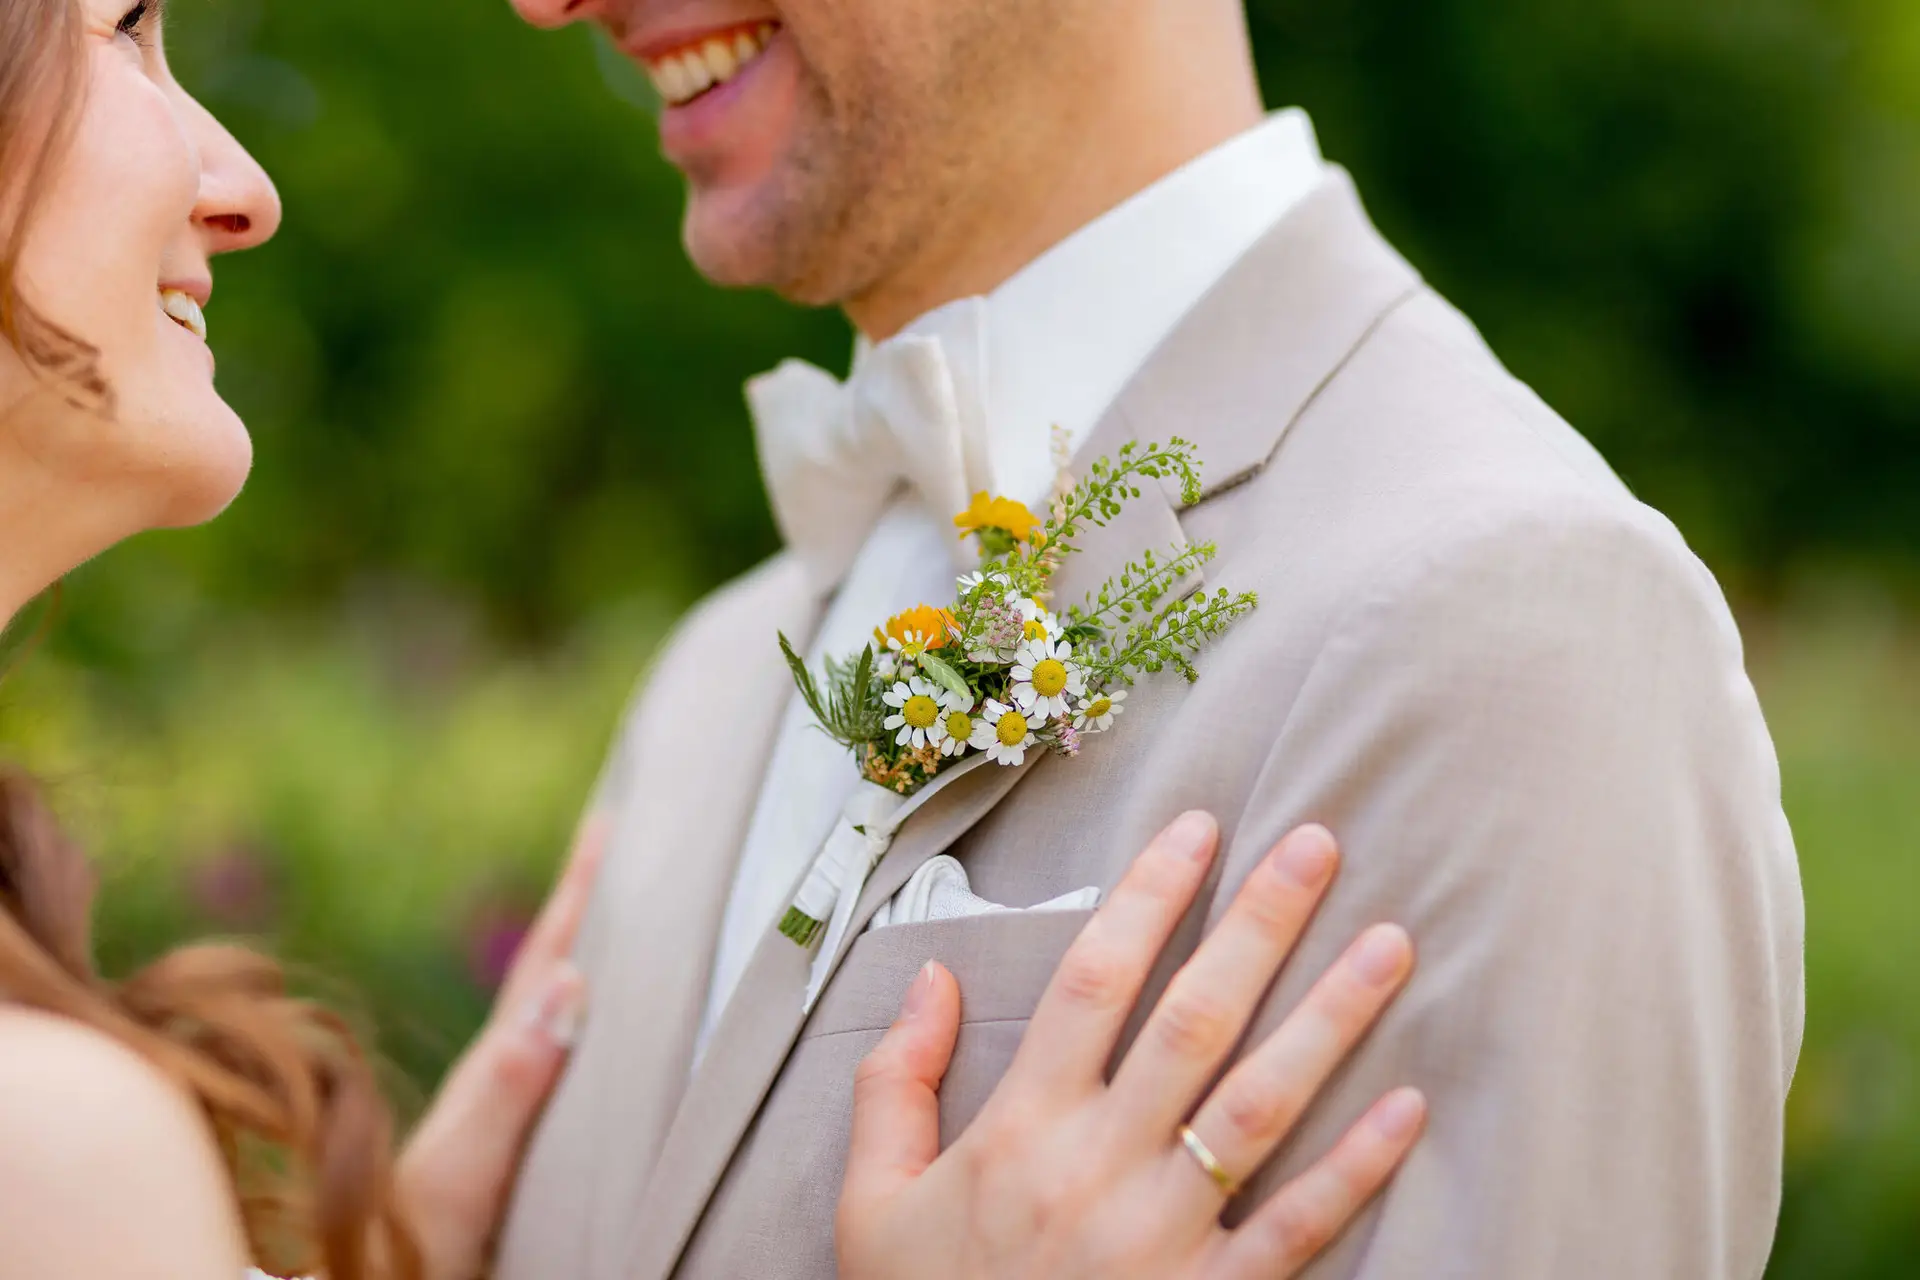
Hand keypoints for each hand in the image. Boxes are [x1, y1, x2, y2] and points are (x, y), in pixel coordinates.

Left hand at [394, 817, 605, 1279]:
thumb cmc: (424, 1236)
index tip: (609, 822)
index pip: (547, 957)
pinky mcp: (514, 1138)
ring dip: (589, 956)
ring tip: (625, 918)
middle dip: (590, 904)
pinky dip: (588, 1019)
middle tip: (626, 845)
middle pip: (552, 967)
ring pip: (555, 1008)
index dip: (580, 891)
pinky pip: (564, 1054)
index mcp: (497, 1061)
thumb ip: (512, 1080)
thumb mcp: (473, 1161)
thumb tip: (568, 980)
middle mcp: (500, 1070)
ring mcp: (503, 1102)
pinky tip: (596, 1028)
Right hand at [839, 814, 1421, 1279]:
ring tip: (1389, 945)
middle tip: (1317, 845)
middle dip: (1259, 924)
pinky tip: (1409, 1104)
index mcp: (1020, 1128)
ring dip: (1330, 1018)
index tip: (1200, 827)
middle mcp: (1098, 1166)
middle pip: (1192, 1018)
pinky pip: (1296, 1228)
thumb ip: (892, 1082)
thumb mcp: (872, 1200)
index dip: (1148, 894)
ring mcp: (1162, 1236)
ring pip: (1259, 1104)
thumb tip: (927, 976)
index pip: (1093, 979)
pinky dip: (1357, 1167)